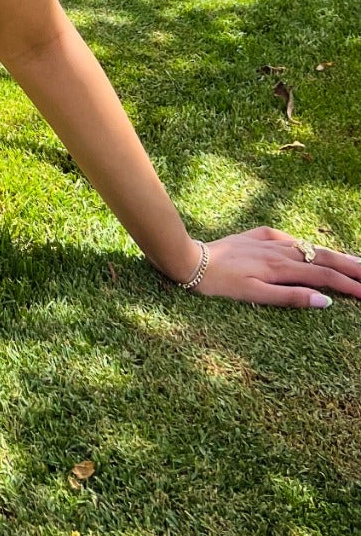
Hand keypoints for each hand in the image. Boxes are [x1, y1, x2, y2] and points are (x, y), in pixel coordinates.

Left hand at [191, 226, 360, 306]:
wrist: (190, 259)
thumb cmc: (220, 283)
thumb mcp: (255, 295)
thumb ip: (290, 297)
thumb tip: (325, 300)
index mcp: (281, 268)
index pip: (323, 277)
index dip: (348, 285)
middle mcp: (278, 251)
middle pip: (321, 258)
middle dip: (349, 266)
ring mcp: (267, 241)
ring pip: (307, 246)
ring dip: (331, 254)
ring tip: (352, 260)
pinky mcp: (255, 235)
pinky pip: (286, 237)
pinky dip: (303, 243)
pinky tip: (308, 246)